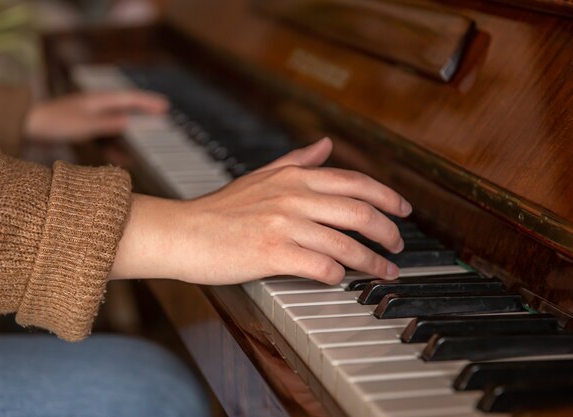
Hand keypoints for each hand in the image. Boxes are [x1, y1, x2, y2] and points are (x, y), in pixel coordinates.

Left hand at [24, 91, 167, 143]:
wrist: (26, 127)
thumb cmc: (55, 122)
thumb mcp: (86, 125)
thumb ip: (109, 124)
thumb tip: (131, 123)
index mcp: (99, 101)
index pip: (130, 99)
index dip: (148, 102)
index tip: (165, 106)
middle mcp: (96, 107)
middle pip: (126, 111)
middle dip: (144, 117)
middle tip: (162, 122)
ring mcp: (89, 119)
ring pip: (116, 127)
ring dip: (130, 137)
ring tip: (145, 148)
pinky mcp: (82, 130)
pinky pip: (104, 139)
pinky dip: (115, 147)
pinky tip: (122, 159)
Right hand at [109, 138, 411, 284]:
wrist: (180, 232)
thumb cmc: (218, 210)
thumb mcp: (260, 176)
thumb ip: (296, 161)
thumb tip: (326, 145)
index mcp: (293, 177)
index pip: (355, 182)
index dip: (388, 197)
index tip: (404, 211)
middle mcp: (293, 196)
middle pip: (359, 211)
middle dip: (388, 231)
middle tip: (399, 245)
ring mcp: (284, 224)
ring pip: (346, 243)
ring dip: (373, 261)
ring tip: (386, 271)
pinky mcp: (272, 253)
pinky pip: (321, 266)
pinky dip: (338, 275)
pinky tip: (342, 280)